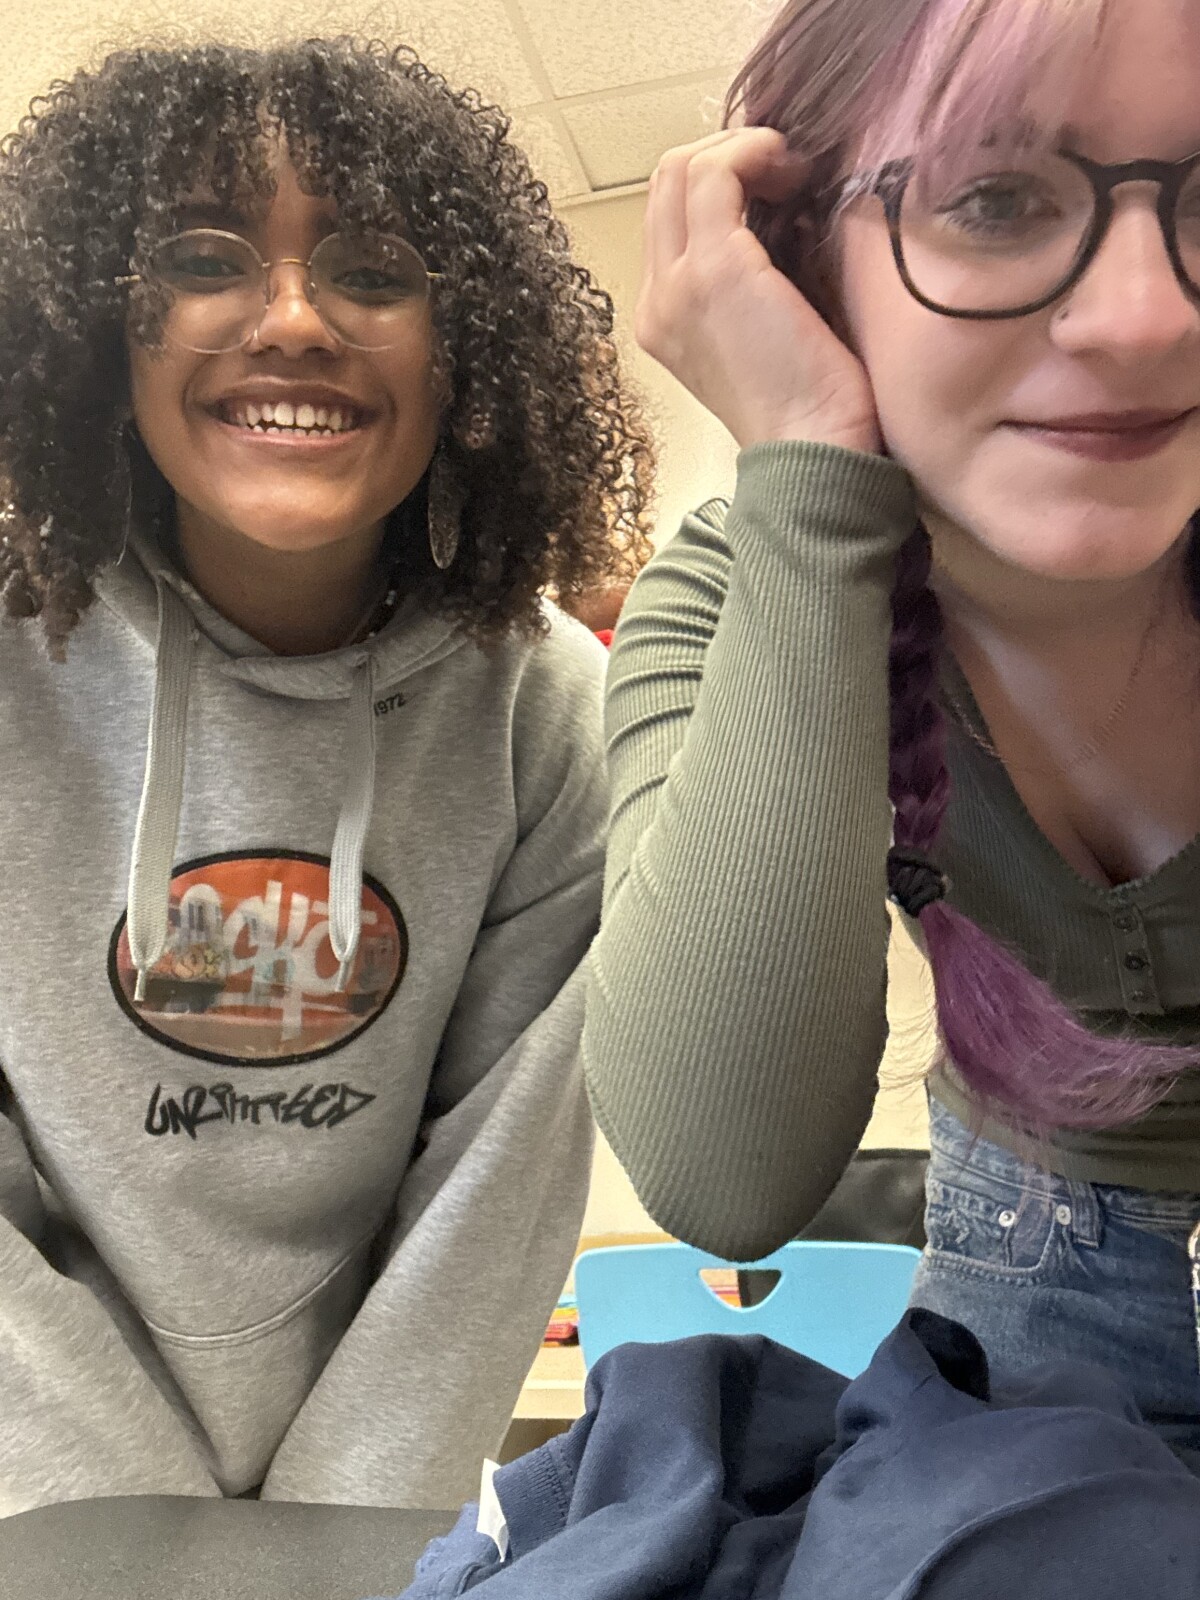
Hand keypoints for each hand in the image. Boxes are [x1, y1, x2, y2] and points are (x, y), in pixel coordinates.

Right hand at [636, 128, 881, 454]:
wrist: (813, 455)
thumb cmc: (811, 405)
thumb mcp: (767, 334)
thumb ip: (755, 280)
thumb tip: (785, 208)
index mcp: (664, 319)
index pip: (669, 217)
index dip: (719, 180)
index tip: (776, 181)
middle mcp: (656, 300)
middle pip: (663, 183)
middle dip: (726, 153)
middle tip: (785, 166)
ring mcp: (676, 285)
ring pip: (681, 169)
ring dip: (741, 149)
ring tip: (792, 168)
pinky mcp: (713, 271)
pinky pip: (715, 174)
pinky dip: (754, 152)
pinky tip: (793, 167)